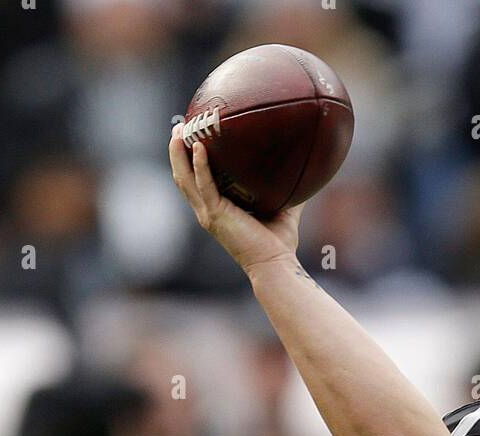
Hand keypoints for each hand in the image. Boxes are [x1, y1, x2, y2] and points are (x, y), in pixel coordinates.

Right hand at [169, 125, 302, 274]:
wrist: (276, 265)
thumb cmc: (279, 244)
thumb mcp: (283, 209)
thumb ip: (287, 188)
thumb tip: (303, 168)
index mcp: (218, 209)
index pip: (197, 182)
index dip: (190, 160)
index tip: (192, 136)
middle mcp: (208, 211)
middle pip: (183, 176)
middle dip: (177, 151)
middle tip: (179, 126)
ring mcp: (209, 214)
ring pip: (185, 179)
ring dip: (179, 154)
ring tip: (180, 129)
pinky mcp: (216, 216)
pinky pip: (204, 186)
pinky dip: (200, 166)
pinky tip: (200, 147)